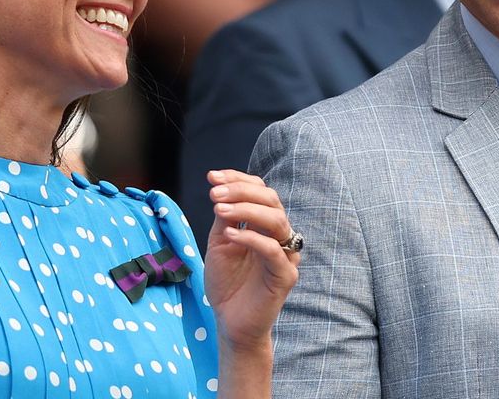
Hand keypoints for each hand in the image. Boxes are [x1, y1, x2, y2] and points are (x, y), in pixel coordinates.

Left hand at [203, 170, 299, 352]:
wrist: (230, 322)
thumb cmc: (226, 283)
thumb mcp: (220, 243)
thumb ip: (225, 219)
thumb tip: (221, 190)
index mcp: (265, 225)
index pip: (259, 191)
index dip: (238, 179)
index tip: (212, 177)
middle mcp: (279, 235)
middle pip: (270, 200)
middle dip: (241, 191)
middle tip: (214, 193)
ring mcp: (285, 255)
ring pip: (276, 220)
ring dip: (246, 209)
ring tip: (219, 209)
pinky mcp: (286, 275)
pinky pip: (273, 250)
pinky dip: (251, 238)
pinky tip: (230, 234)